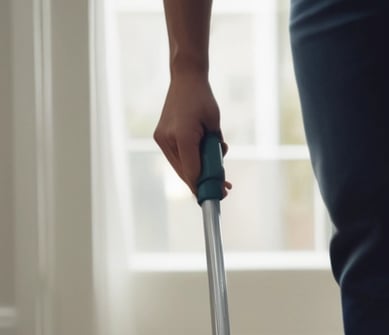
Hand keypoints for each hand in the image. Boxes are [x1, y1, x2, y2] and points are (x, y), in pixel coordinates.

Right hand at [154, 72, 230, 196]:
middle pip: (186, 173)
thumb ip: (214, 151)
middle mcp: (167, 139)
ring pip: (182, 168)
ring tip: (219, 174)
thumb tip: (216, 175)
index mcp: (183, 136)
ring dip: (199, 173)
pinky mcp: (161, 138)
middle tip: (224, 189)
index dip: (206, 186)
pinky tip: (205, 160)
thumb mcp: (214, 127)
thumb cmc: (203, 100)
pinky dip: (191, 163)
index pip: (194, 172)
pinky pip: (178, 159)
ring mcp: (161, 139)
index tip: (219, 195)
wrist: (185, 80)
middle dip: (205, 183)